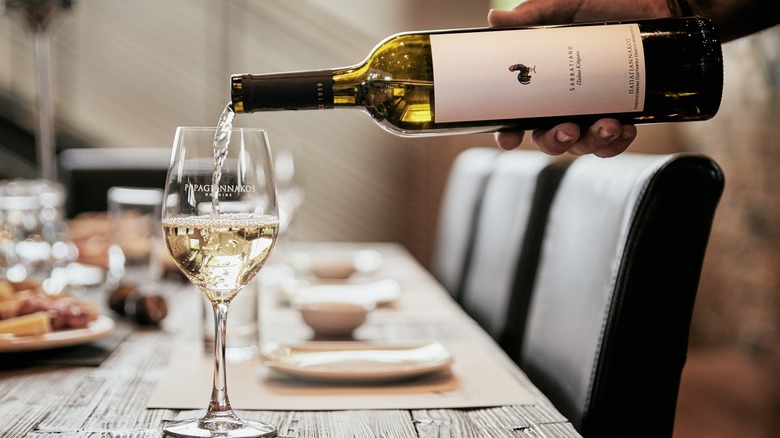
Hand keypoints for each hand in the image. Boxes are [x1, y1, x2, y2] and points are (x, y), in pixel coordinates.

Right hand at [487, 0, 669, 155]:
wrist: (661, 6)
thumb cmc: (609, 5)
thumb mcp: (568, 5)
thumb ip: (533, 14)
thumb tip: (494, 19)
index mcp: (543, 84)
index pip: (516, 117)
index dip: (507, 134)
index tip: (509, 138)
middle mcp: (563, 104)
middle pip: (547, 139)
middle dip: (555, 142)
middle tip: (568, 130)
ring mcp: (590, 113)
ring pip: (580, 145)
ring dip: (590, 142)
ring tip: (609, 125)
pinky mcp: (620, 117)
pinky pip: (611, 145)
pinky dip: (616, 143)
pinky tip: (625, 128)